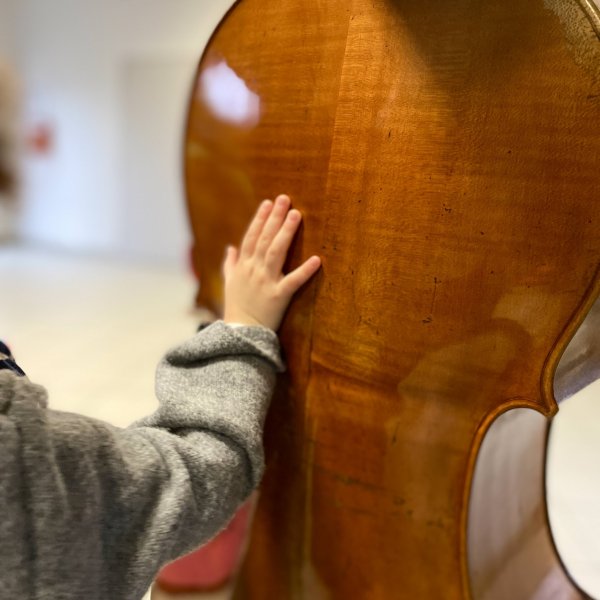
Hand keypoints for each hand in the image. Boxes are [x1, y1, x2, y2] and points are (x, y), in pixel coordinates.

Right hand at [222, 194, 320, 330]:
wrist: (240, 333)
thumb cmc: (236, 308)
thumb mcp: (229, 284)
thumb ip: (230, 264)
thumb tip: (230, 248)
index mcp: (243, 266)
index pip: (251, 237)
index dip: (260, 219)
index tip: (268, 203)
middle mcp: (253, 270)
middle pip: (265, 239)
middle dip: (275, 218)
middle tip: (285, 199)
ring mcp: (265, 282)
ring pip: (276, 252)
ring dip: (286, 232)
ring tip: (296, 215)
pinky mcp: (278, 296)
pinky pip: (293, 281)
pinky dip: (305, 270)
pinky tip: (317, 259)